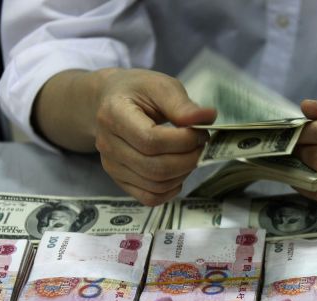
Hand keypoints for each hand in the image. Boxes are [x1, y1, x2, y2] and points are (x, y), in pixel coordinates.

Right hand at [93, 69, 215, 205]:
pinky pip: (149, 197)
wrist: (111, 101)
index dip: (183, 141)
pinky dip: (170, 190)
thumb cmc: (138, 92)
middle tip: (201, 145)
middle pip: (155, 167)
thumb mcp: (160, 86)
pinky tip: (179, 172)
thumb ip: (182, 104)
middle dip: (188, 159)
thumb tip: (208, 117)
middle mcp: (107, 144)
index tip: (200, 132)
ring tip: (191, 154)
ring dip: (183, 173)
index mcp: (114, 115)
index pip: (151, 141)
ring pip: (155, 185)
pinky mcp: (119, 180)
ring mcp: (111, 165)